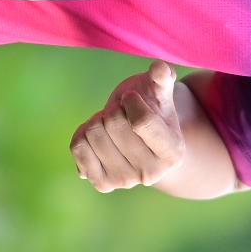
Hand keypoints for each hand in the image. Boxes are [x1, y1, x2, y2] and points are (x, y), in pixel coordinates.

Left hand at [70, 60, 189, 191]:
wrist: (139, 140)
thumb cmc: (152, 109)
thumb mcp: (160, 92)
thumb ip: (162, 78)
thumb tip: (160, 68)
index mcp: (173, 152)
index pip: (141, 121)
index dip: (131, 101)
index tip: (132, 98)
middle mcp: (151, 173)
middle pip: (113, 124)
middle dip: (114, 109)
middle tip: (122, 114)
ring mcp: (125, 181)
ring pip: (93, 134)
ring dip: (98, 120)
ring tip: (111, 125)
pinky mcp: (102, 184)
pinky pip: (78, 147)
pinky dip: (82, 132)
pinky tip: (97, 135)